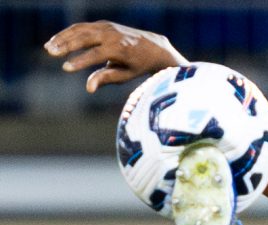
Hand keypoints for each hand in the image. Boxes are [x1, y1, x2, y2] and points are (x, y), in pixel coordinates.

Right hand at [44, 21, 186, 92]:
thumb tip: (88, 88)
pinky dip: (68, 33)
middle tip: (51, 53)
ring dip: (62, 37)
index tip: (65, 68)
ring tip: (48, 48)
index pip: (95, 55)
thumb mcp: (125, 75)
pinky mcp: (102, 24)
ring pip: (80, 29)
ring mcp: (106, 27)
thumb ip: (106, 79)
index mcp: (120, 49)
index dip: (80, 61)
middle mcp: (112, 35)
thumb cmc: (137, 66)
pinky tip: (57, 41)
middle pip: (84, 38)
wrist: (152, 46)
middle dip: (66, 45)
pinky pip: (82, 27)